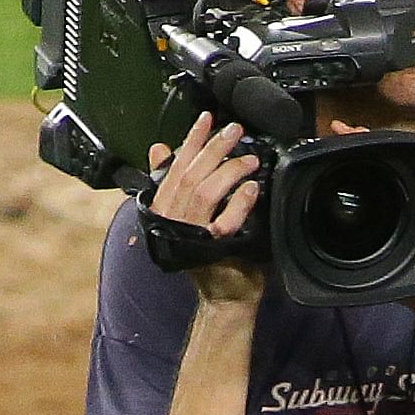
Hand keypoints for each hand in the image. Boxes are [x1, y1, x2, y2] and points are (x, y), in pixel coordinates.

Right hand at [147, 114, 266, 306]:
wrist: (224, 296)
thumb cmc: (210, 255)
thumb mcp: (189, 214)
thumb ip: (175, 182)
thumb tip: (162, 148)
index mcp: (164, 207)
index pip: (176, 165)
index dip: (192, 139)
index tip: (207, 118)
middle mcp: (172, 218)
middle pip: (191, 174)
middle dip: (214, 148)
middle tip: (234, 130)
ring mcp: (189, 233)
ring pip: (205, 192)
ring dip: (229, 170)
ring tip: (250, 159)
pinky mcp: (211, 249)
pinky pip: (225, 220)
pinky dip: (240, 202)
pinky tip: (253, 188)